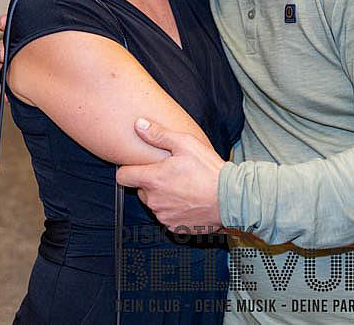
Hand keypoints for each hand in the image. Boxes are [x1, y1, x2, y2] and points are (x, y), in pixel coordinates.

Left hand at [116, 118, 225, 233]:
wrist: (230, 198)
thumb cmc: (209, 170)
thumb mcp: (186, 144)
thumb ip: (158, 135)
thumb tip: (138, 125)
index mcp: (153, 180)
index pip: (123, 177)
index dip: (129, 170)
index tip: (139, 166)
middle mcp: (154, 200)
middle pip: (140, 190)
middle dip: (151, 182)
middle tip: (171, 174)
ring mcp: (164, 216)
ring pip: (154, 203)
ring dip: (163, 196)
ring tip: (183, 186)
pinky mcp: (175, 227)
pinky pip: (167, 216)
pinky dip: (174, 209)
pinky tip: (189, 200)